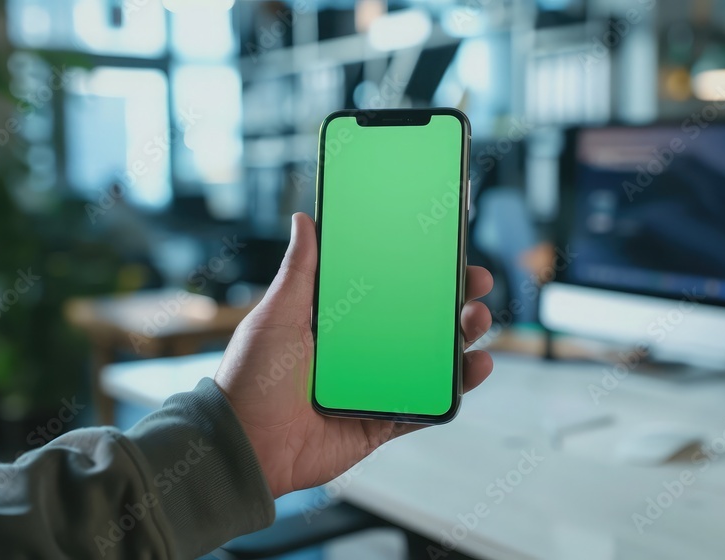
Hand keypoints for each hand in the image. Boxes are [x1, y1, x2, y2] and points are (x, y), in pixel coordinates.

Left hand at [214, 212, 493, 497]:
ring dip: (461, 339)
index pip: (387, 289)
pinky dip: (456, 387)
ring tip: (477, 319)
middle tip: (474, 282)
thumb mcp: (276, 316)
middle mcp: (360, 352)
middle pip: (418, 322)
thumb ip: (299, 271)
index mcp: (337, 322)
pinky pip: (428, 404)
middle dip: (452, 300)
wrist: (246, 447)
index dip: (418, 270)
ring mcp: (375, 387)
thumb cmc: (250, 380)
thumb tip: (304, 220)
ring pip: (431, 360)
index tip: (446, 249)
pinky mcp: (383, 422)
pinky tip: (477, 366)